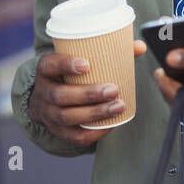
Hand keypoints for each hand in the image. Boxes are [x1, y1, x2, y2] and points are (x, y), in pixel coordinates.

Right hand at [28, 41, 146, 146]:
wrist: (49, 99)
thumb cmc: (71, 75)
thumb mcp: (79, 60)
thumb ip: (109, 51)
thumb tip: (140, 46)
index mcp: (46, 69)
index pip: (49, 65)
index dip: (65, 64)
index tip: (86, 64)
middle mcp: (43, 92)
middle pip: (61, 95)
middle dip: (88, 94)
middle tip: (113, 90)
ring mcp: (48, 114)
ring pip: (67, 117)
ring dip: (94, 113)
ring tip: (118, 107)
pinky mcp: (57, 131)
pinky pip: (73, 136)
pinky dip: (93, 132)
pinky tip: (110, 125)